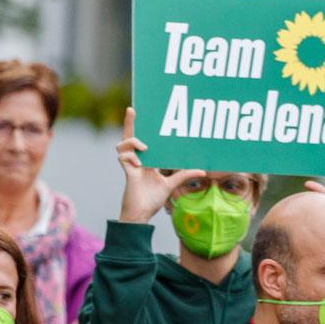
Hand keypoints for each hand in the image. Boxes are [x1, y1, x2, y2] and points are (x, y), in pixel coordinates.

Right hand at [116, 108, 205, 222]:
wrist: (142, 214)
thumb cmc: (152, 200)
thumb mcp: (171, 184)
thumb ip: (184, 175)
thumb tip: (202, 171)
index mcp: (146, 160)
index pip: (141, 138)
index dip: (139, 126)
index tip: (141, 111)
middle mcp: (136, 159)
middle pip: (129, 136)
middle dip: (129, 122)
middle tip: (132, 109)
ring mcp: (130, 165)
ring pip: (122, 144)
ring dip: (132, 141)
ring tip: (145, 148)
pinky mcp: (127, 172)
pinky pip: (123, 157)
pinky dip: (131, 157)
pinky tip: (140, 164)